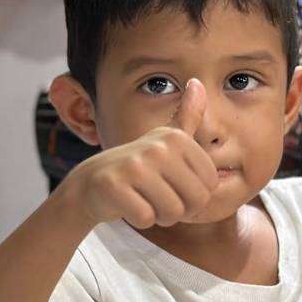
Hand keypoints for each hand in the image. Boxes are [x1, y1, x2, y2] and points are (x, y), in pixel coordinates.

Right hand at [63, 79, 218, 229]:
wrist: (91, 183)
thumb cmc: (137, 166)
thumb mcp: (164, 140)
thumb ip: (187, 116)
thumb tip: (198, 82)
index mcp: (176, 138)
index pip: (209, 186)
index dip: (193, 196)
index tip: (173, 185)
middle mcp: (156, 148)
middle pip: (194, 201)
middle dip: (178, 209)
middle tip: (157, 197)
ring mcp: (134, 166)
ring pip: (171, 212)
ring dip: (159, 216)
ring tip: (143, 200)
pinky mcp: (114, 187)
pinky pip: (145, 218)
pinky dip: (139, 219)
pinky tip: (127, 205)